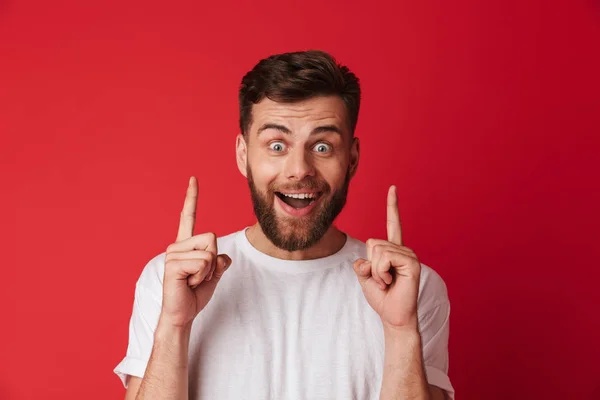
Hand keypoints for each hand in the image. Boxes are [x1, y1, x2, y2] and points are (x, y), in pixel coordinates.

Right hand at [159, 176, 230, 328]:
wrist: (182, 314)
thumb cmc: (194, 295)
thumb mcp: (214, 276)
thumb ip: (220, 263)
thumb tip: (224, 257)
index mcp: (186, 245)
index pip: (188, 216)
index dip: (191, 198)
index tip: (193, 179)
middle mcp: (177, 245)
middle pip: (212, 238)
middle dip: (213, 260)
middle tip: (198, 276)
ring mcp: (173, 254)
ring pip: (209, 252)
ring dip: (207, 271)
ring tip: (192, 281)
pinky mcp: (172, 264)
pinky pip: (203, 263)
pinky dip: (202, 277)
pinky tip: (188, 283)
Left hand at [353, 185, 420, 329]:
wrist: (393, 316)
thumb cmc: (381, 297)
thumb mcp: (365, 276)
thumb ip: (361, 263)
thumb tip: (365, 259)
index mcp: (393, 250)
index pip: (393, 223)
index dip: (392, 205)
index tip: (393, 188)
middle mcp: (403, 249)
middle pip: (372, 242)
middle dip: (370, 264)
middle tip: (382, 280)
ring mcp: (409, 255)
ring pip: (377, 251)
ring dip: (376, 271)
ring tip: (387, 282)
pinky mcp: (412, 264)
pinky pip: (385, 258)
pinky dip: (381, 273)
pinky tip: (391, 282)